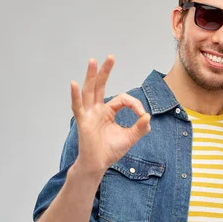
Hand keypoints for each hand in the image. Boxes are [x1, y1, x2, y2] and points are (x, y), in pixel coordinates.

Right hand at [70, 56, 150, 174]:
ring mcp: (89, 114)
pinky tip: (74, 84)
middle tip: (111, 57)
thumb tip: (148, 116)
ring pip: (89, 91)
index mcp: (108, 111)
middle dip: (106, 71)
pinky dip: (75, 95)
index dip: (135, 105)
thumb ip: (140, 127)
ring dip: (92, 76)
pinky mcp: (83, 121)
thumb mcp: (130, 138)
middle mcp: (97, 109)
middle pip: (100, 86)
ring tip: (93, 61)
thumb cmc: (110, 151)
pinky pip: (78, 106)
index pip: (122, 99)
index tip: (143, 116)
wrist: (98, 164)